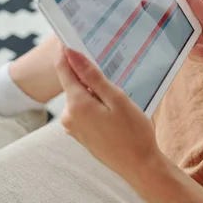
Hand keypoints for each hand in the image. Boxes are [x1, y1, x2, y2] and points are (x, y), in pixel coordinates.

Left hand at [55, 46, 163, 183]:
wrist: (138, 165)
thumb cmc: (133, 132)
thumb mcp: (116, 99)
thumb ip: (92, 76)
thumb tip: (72, 54)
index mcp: (76, 104)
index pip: (64, 69)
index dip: (66, 52)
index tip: (71, 37)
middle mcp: (69, 116)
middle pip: (73, 82)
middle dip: (87, 72)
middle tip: (110, 64)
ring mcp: (73, 126)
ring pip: (80, 96)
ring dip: (94, 89)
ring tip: (117, 92)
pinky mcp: (80, 133)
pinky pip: (84, 109)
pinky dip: (95, 103)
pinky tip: (114, 109)